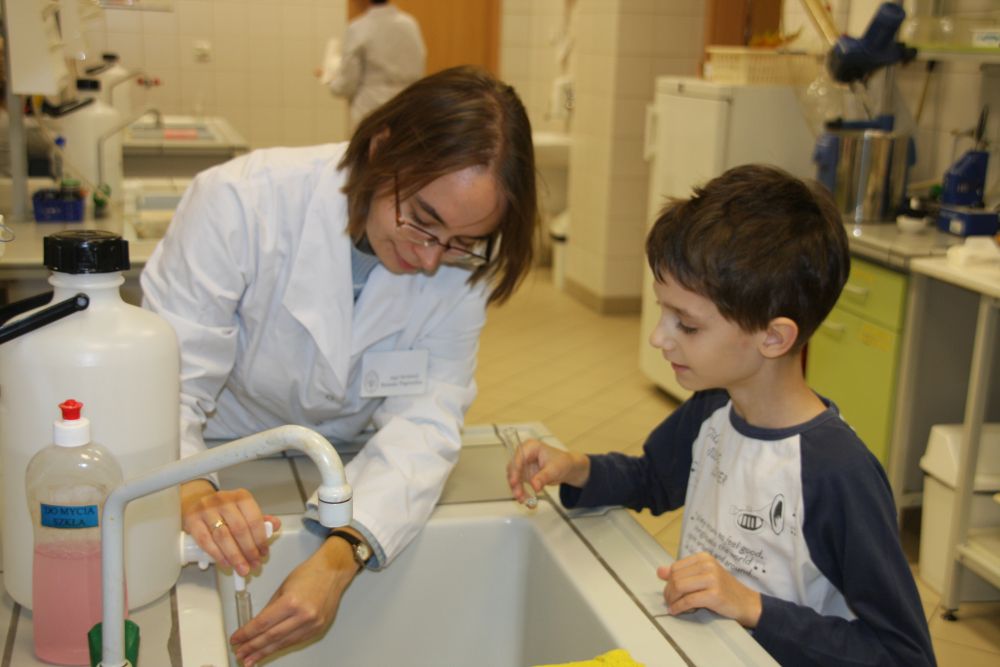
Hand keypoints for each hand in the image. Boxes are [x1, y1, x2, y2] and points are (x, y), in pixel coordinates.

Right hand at [180, 480, 280, 576]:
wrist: (197, 500)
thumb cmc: (224, 508)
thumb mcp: (244, 510)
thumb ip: (259, 519)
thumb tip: (275, 525)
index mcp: (241, 497)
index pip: (254, 519)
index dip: (260, 539)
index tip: (263, 553)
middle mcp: (224, 500)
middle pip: (239, 529)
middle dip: (248, 551)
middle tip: (253, 564)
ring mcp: (206, 509)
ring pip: (223, 536)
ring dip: (234, 556)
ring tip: (241, 568)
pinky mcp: (192, 519)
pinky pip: (205, 540)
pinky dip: (217, 554)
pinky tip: (225, 562)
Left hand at [231, 535, 358, 665]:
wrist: (333, 571)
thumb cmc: (309, 574)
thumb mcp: (283, 587)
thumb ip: (270, 608)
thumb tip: (256, 627)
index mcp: (291, 602)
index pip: (263, 623)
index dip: (247, 634)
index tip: (236, 640)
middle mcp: (303, 615)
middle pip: (271, 636)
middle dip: (253, 647)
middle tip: (240, 654)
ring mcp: (312, 624)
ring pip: (283, 643)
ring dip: (265, 652)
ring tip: (251, 659)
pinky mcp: (318, 629)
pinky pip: (295, 641)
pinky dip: (281, 646)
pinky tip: (271, 651)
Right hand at [506, 438, 589, 501]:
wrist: (567, 468)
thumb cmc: (562, 462)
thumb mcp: (554, 469)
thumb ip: (543, 477)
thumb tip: (534, 486)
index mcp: (530, 447)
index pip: (518, 457)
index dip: (515, 470)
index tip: (514, 482)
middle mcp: (523, 455)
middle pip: (513, 469)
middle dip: (515, 483)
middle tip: (519, 495)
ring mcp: (522, 465)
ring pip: (514, 479)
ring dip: (518, 490)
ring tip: (524, 501)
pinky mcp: (524, 475)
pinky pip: (519, 485)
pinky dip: (523, 493)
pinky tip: (528, 501)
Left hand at [657, 551, 761, 627]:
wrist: (746, 602)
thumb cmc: (723, 589)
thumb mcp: (703, 576)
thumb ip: (682, 572)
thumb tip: (660, 571)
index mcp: (704, 558)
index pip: (675, 567)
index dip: (668, 581)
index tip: (669, 591)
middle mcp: (707, 565)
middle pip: (676, 577)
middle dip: (669, 592)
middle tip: (669, 601)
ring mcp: (712, 579)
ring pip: (679, 587)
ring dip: (672, 600)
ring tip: (672, 606)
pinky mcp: (714, 594)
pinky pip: (688, 601)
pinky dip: (678, 607)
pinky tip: (676, 611)